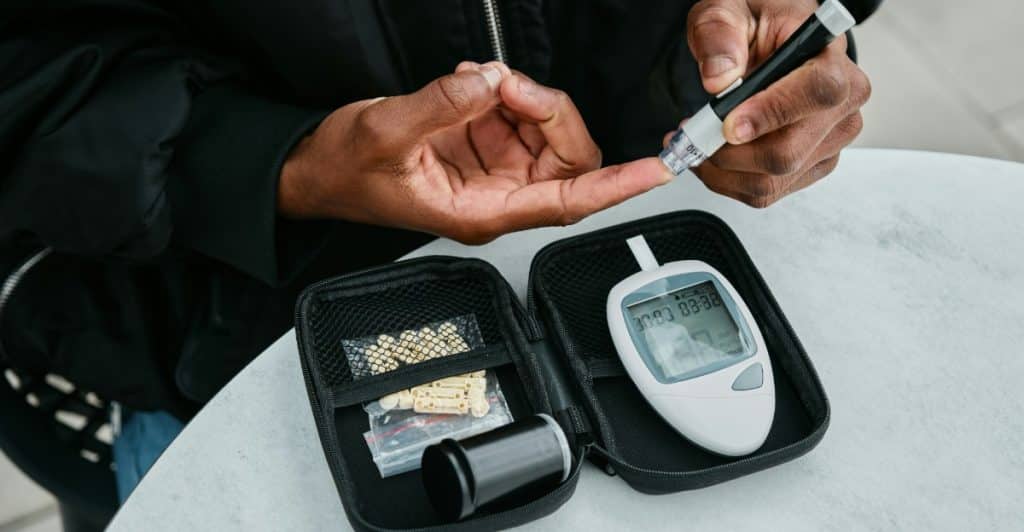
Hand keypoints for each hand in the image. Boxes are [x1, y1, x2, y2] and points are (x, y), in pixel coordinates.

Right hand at [280, 61, 670, 242]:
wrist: (320, 170)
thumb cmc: (347, 172)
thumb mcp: (386, 133)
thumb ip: (441, 108)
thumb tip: (490, 84)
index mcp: (482, 212)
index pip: (569, 201)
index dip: (617, 185)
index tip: (655, 169)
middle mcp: (497, 195)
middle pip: (567, 158)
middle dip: (549, 112)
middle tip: (509, 86)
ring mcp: (492, 169)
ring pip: (546, 131)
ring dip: (522, 97)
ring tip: (476, 84)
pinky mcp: (482, 144)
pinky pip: (517, 113)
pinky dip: (502, 90)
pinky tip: (468, 88)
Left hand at [674, 0, 871, 206]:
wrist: (772, 41)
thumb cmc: (760, 23)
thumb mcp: (729, 9)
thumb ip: (719, 34)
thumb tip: (719, 77)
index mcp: (832, 60)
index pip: (817, 93)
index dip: (771, 114)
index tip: (728, 124)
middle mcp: (842, 106)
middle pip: (788, 153)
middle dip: (728, 153)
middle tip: (691, 134)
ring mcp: (829, 142)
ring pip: (771, 181)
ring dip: (721, 171)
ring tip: (695, 143)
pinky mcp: (810, 167)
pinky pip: (765, 192)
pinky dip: (728, 181)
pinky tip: (712, 156)